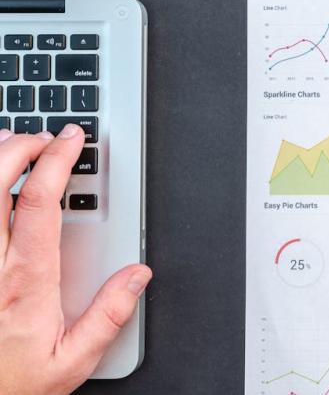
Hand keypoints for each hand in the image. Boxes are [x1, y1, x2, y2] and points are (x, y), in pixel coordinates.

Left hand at [0, 127, 151, 394]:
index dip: (57, 160)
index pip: (40, 203)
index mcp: (26, 281)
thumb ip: (108, 317)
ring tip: (12, 144)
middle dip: (19, 147)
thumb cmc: (10, 384)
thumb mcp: (71, 362)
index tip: (71, 139)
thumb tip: (137, 275)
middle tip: (42, 136)